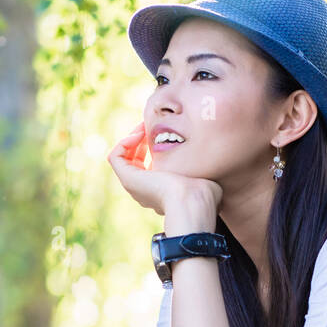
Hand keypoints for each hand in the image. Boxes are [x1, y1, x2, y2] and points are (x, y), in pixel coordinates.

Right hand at [107, 121, 222, 216]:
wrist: (193, 201)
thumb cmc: (203, 193)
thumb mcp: (204, 175)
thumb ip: (201, 168)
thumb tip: (211, 159)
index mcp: (162, 192)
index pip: (150, 167)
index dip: (152, 147)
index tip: (164, 132)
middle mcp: (145, 191)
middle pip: (135, 161)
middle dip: (141, 140)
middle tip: (149, 126)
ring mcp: (135, 186)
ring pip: (124, 158)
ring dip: (131, 139)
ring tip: (142, 127)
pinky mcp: (128, 179)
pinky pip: (115, 157)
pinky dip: (124, 143)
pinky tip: (138, 134)